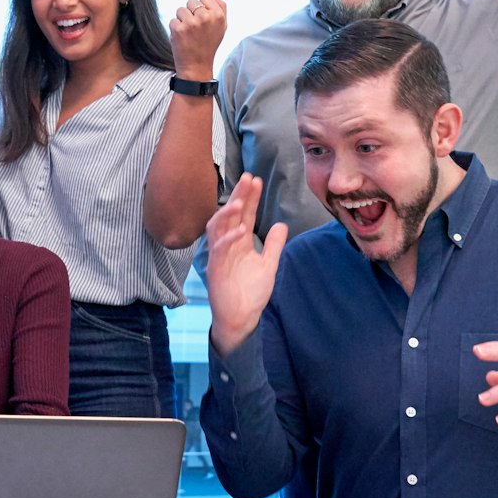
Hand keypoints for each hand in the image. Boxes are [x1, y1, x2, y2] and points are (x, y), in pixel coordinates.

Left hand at [167, 0, 227, 79]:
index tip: (203, 21)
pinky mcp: (179, 29)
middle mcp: (206, 17)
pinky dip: (175, 28)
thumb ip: (220, 8)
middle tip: (195, 29)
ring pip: (181, 10)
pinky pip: (173, 20)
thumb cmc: (209, 45)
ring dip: (182, 20)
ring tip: (189, 33)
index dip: (202, 8)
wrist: (197, 66)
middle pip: (191, 2)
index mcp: (219, 15)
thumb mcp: (221, 27)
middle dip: (191, 13)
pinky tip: (182, 38)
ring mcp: (192, 23)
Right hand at [203, 174, 286, 353]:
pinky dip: (229, 239)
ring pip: (218, 228)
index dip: (249, 198)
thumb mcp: (268, 265)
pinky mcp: (215, 269)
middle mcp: (227, 245)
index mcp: (239, 242)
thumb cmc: (250, 294)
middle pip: (230, 215)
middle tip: (248, 179)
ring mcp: (219, 256)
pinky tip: (241, 230)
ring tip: (240, 201)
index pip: (243, 215)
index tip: (256, 180)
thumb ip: (274, 245)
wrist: (241, 318)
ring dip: (228, 213)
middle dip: (238, 196)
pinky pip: (219, 250)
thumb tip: (282, 224)